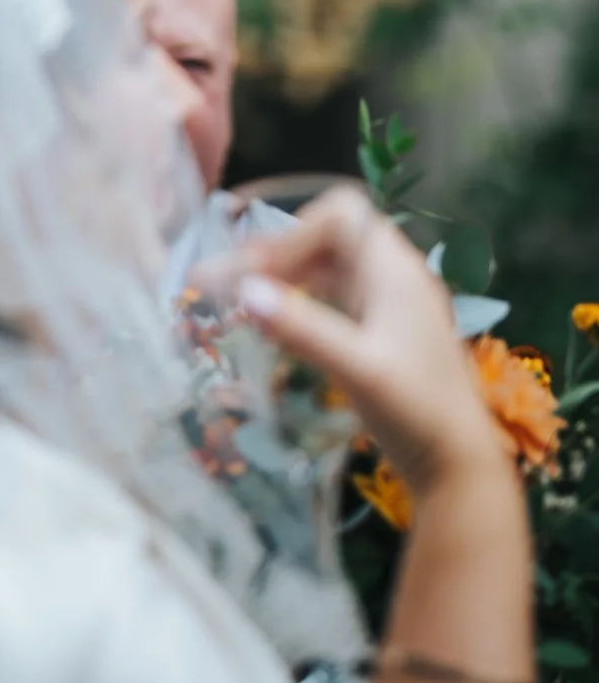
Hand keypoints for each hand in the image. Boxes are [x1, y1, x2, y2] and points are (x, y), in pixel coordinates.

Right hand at [235, 186, 510, 495]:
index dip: (295, 232)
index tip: (256, 270)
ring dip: (280, 278)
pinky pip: (330, 298)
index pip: (341, 215)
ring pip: (325, 269)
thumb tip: (242, 291)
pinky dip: (296, 303)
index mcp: (396, 273)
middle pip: (327, 239)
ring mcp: (389, 306)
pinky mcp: (381, 333)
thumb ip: (302, 329)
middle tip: (224, 284)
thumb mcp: (357, 370)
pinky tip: (271, 327)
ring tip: (234, 302)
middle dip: (275, 255)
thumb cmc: (416, 413)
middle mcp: (394, 279)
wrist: (458, 467)